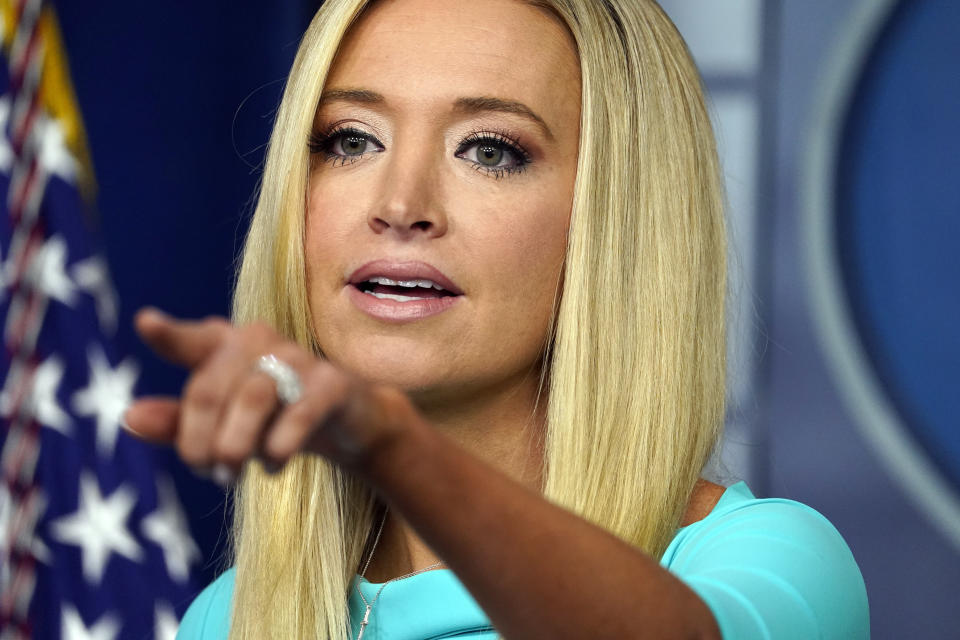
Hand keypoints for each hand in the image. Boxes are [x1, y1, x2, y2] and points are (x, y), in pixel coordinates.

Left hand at [122, 308, 419, 477]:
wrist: (351, 423)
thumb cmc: (275, 418)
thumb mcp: (223, 425)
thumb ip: (176, 422)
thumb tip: (128, 418)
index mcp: (229, 345)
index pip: (196, 340)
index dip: (171, 335)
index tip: (146, 324)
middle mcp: (262, 343)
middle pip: (210, 388)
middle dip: (197, 440)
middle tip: (203, 471)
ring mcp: (300, 360)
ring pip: (252, 398)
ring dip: (234, 446)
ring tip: (229, 475)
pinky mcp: (333, 384)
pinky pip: (300, 413)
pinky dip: (279, 446)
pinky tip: (273, 466)